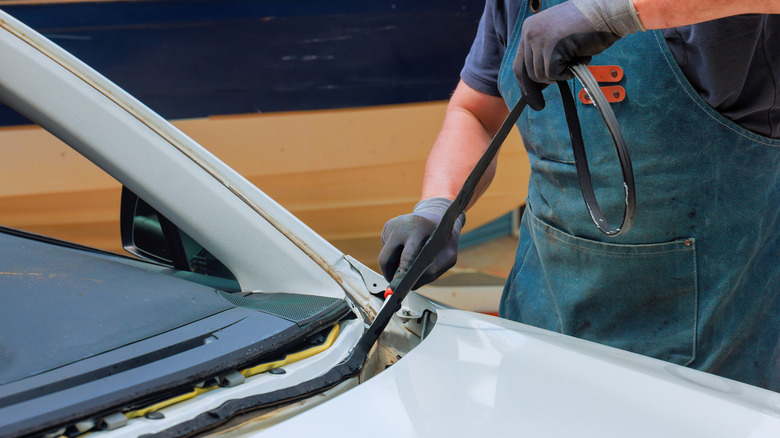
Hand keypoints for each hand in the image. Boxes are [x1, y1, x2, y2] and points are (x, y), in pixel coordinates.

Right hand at [378, 198, 464, 289]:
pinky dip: (394, 256)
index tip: (395, 287)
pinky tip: (406, 250)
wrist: (437, 214)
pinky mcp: (387, 227)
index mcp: (419, 229)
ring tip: (406, 265)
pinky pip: (386, 249)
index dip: (400, 274)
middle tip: (394, 286)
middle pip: (385, 258)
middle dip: (389, 275)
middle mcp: (402, 225)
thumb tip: (412, 285)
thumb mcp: (449, 255)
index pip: (406, 257)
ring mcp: (392, 225)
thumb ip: (434, 272)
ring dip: (393, 265)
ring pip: (385, 256)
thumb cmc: (444, 238)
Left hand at [514, 0, 642, 110]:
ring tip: (575, 57)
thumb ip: (544, 55)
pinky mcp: (551, 48)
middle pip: (528, 73)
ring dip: (561, 74)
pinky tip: (579, 58)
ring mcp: (539, 40)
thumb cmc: (588, 26)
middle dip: (542, 85)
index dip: (525, 85)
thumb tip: (539, 82)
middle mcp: (530, 33)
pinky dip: (568, 73)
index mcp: (529, 29)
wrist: (606, 13)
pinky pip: (554, 74)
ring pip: (542, 76)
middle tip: (548, 94)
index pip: (519, 64)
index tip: (531, 100)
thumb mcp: (557, 38)